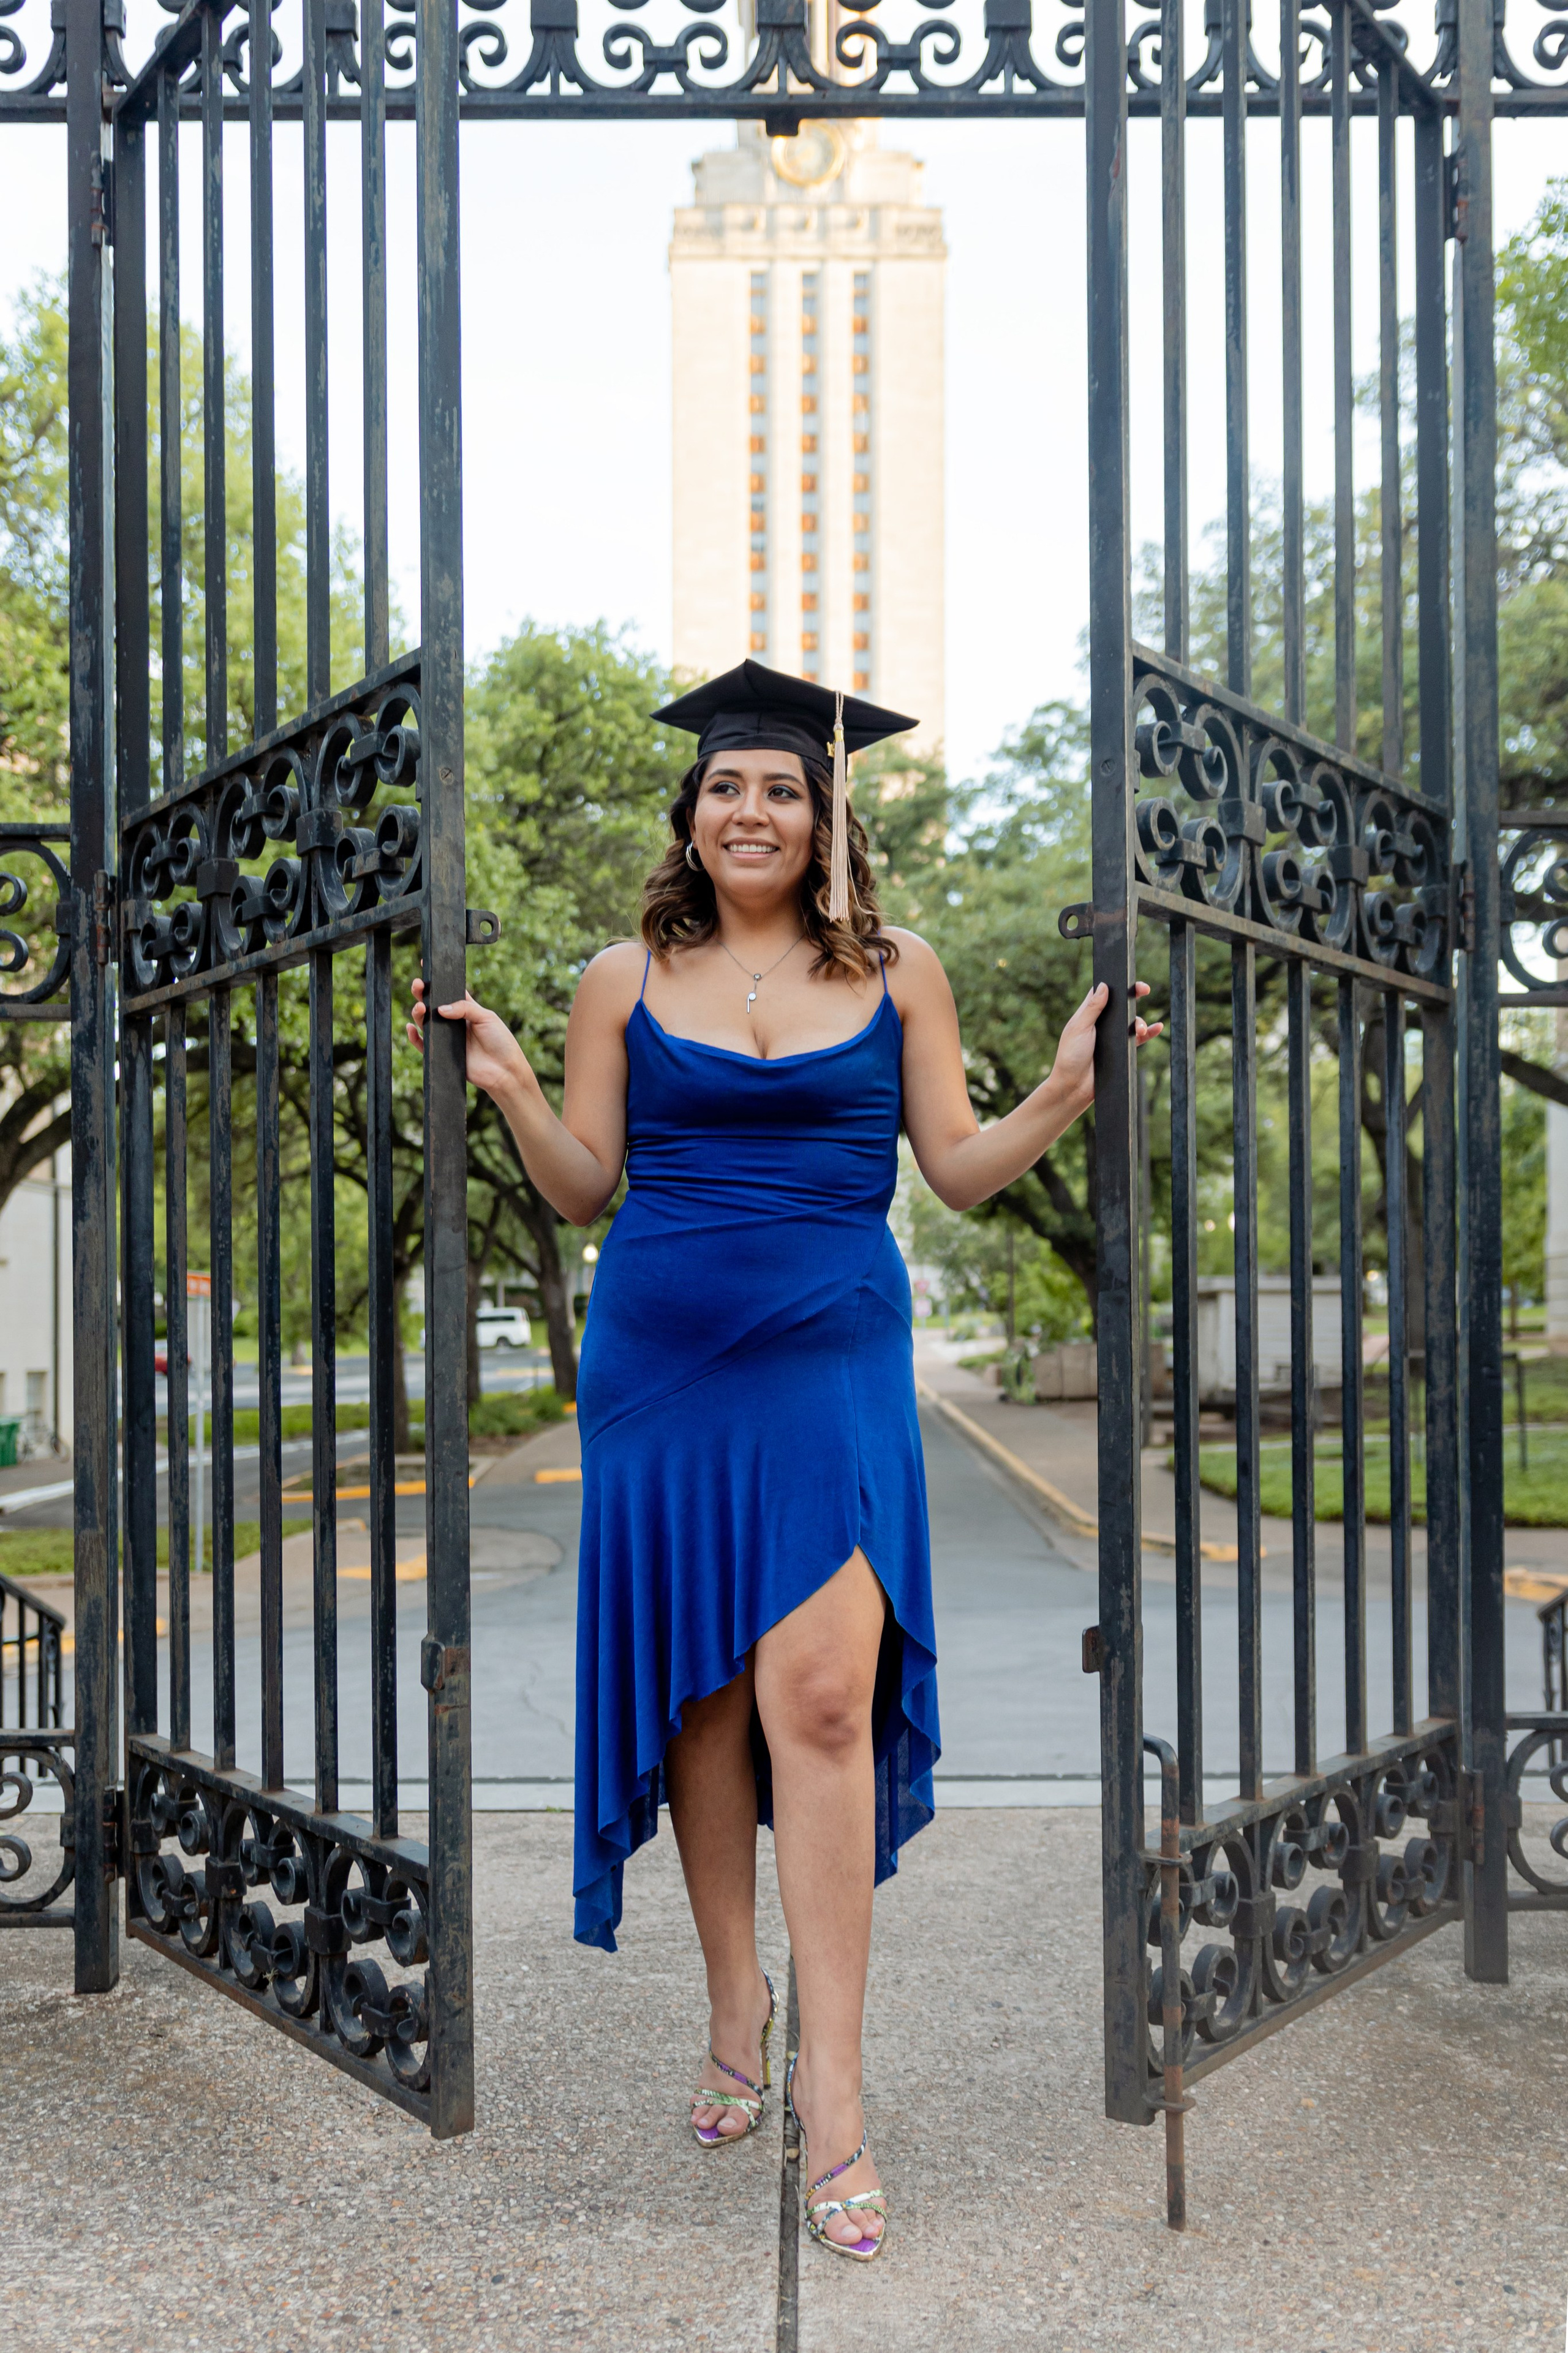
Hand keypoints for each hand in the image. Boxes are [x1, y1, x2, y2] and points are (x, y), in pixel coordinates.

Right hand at [407, 978, 532, 1103]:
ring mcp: (447, 1038)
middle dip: (422, 994)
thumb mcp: (486, 1017)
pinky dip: (414, 1037)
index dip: (438, 982)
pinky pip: (423, 1045)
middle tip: (417, 985)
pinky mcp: (443, 1054)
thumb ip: (464, 1008)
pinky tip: (410, 1028)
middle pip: (433, 1005)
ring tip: (419, 1007)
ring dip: (418, 1013)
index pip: (449, 992)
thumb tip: (440, 1008)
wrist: (504, 1071)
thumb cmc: (501, 1042)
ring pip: (426, 1023)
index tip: (426, 969)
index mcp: (466, 1009)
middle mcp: (454, 1022)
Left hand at [1050, 981, 1162, 1109]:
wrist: (1074, 1086)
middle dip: (1134, 996)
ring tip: (1138, 1030)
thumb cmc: (1070, 1056)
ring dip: (1139, 1021)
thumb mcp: (1080, 1028)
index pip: (1103, 993)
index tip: (1128, 979)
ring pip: (1131, 1021)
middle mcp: (1101, 1023)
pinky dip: (1148, 1032)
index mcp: (1088, 1014)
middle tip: (1144, 989)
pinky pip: (1138, 1039)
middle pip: (1121, 1004)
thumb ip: (1092, 1007)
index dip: (1116, 984)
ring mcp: (1112, 1037)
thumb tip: (1103, 985)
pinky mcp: (1121, 1050)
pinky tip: (1157, 1028)